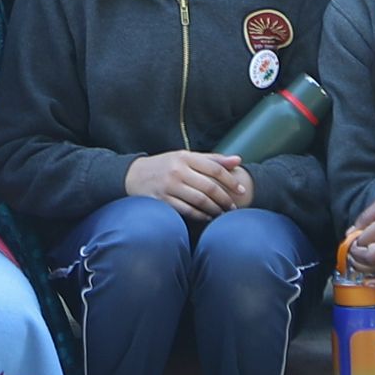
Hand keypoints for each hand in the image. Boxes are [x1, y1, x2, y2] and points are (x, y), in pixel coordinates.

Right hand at [123, 150, 252, 222]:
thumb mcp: (185, 157)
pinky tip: (207, 217)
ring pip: (200, 201)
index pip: (215, 169)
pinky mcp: (162, 201)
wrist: (133, 175)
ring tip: (222, 214)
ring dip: (215, 209)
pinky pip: (187, 211)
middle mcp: (177, 170)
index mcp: (185, 157)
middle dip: (225, 199)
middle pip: (209, 187)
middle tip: (233, 207)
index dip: (231, 181)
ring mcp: (169, 186)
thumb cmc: (165, 166)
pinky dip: (200, 216)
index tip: (241, 190)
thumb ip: (212, 159)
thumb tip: (238, 160)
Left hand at [339, 182, 374, 280]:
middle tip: (351, 251)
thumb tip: (350, 233)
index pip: (364, 240)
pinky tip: (370, 282)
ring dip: (364, 269)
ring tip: (357, 262)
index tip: (351, 238)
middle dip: (356, 257)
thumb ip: (366, 216)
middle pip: (371, 258)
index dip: (353, 242)